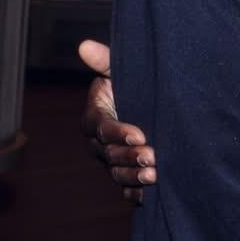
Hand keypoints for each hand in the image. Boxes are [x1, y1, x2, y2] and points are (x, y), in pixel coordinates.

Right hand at [79, 38, 155, 203]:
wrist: (152, 102)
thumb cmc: (135, 83)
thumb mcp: (122, 69)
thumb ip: (105, 60)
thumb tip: (84, 45)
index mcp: (95, 116)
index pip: (101, 127)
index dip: (118, 133)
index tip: (139, 135)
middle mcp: (98, 142)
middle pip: (108, 154)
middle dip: (130, 156)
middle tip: (152, 156)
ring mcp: (110, 160)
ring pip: (116, 173)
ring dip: (134, 176)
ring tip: (155, 175)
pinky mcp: (124, 173)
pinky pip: (125, 188)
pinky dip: (134, 193)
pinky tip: (147, 195)